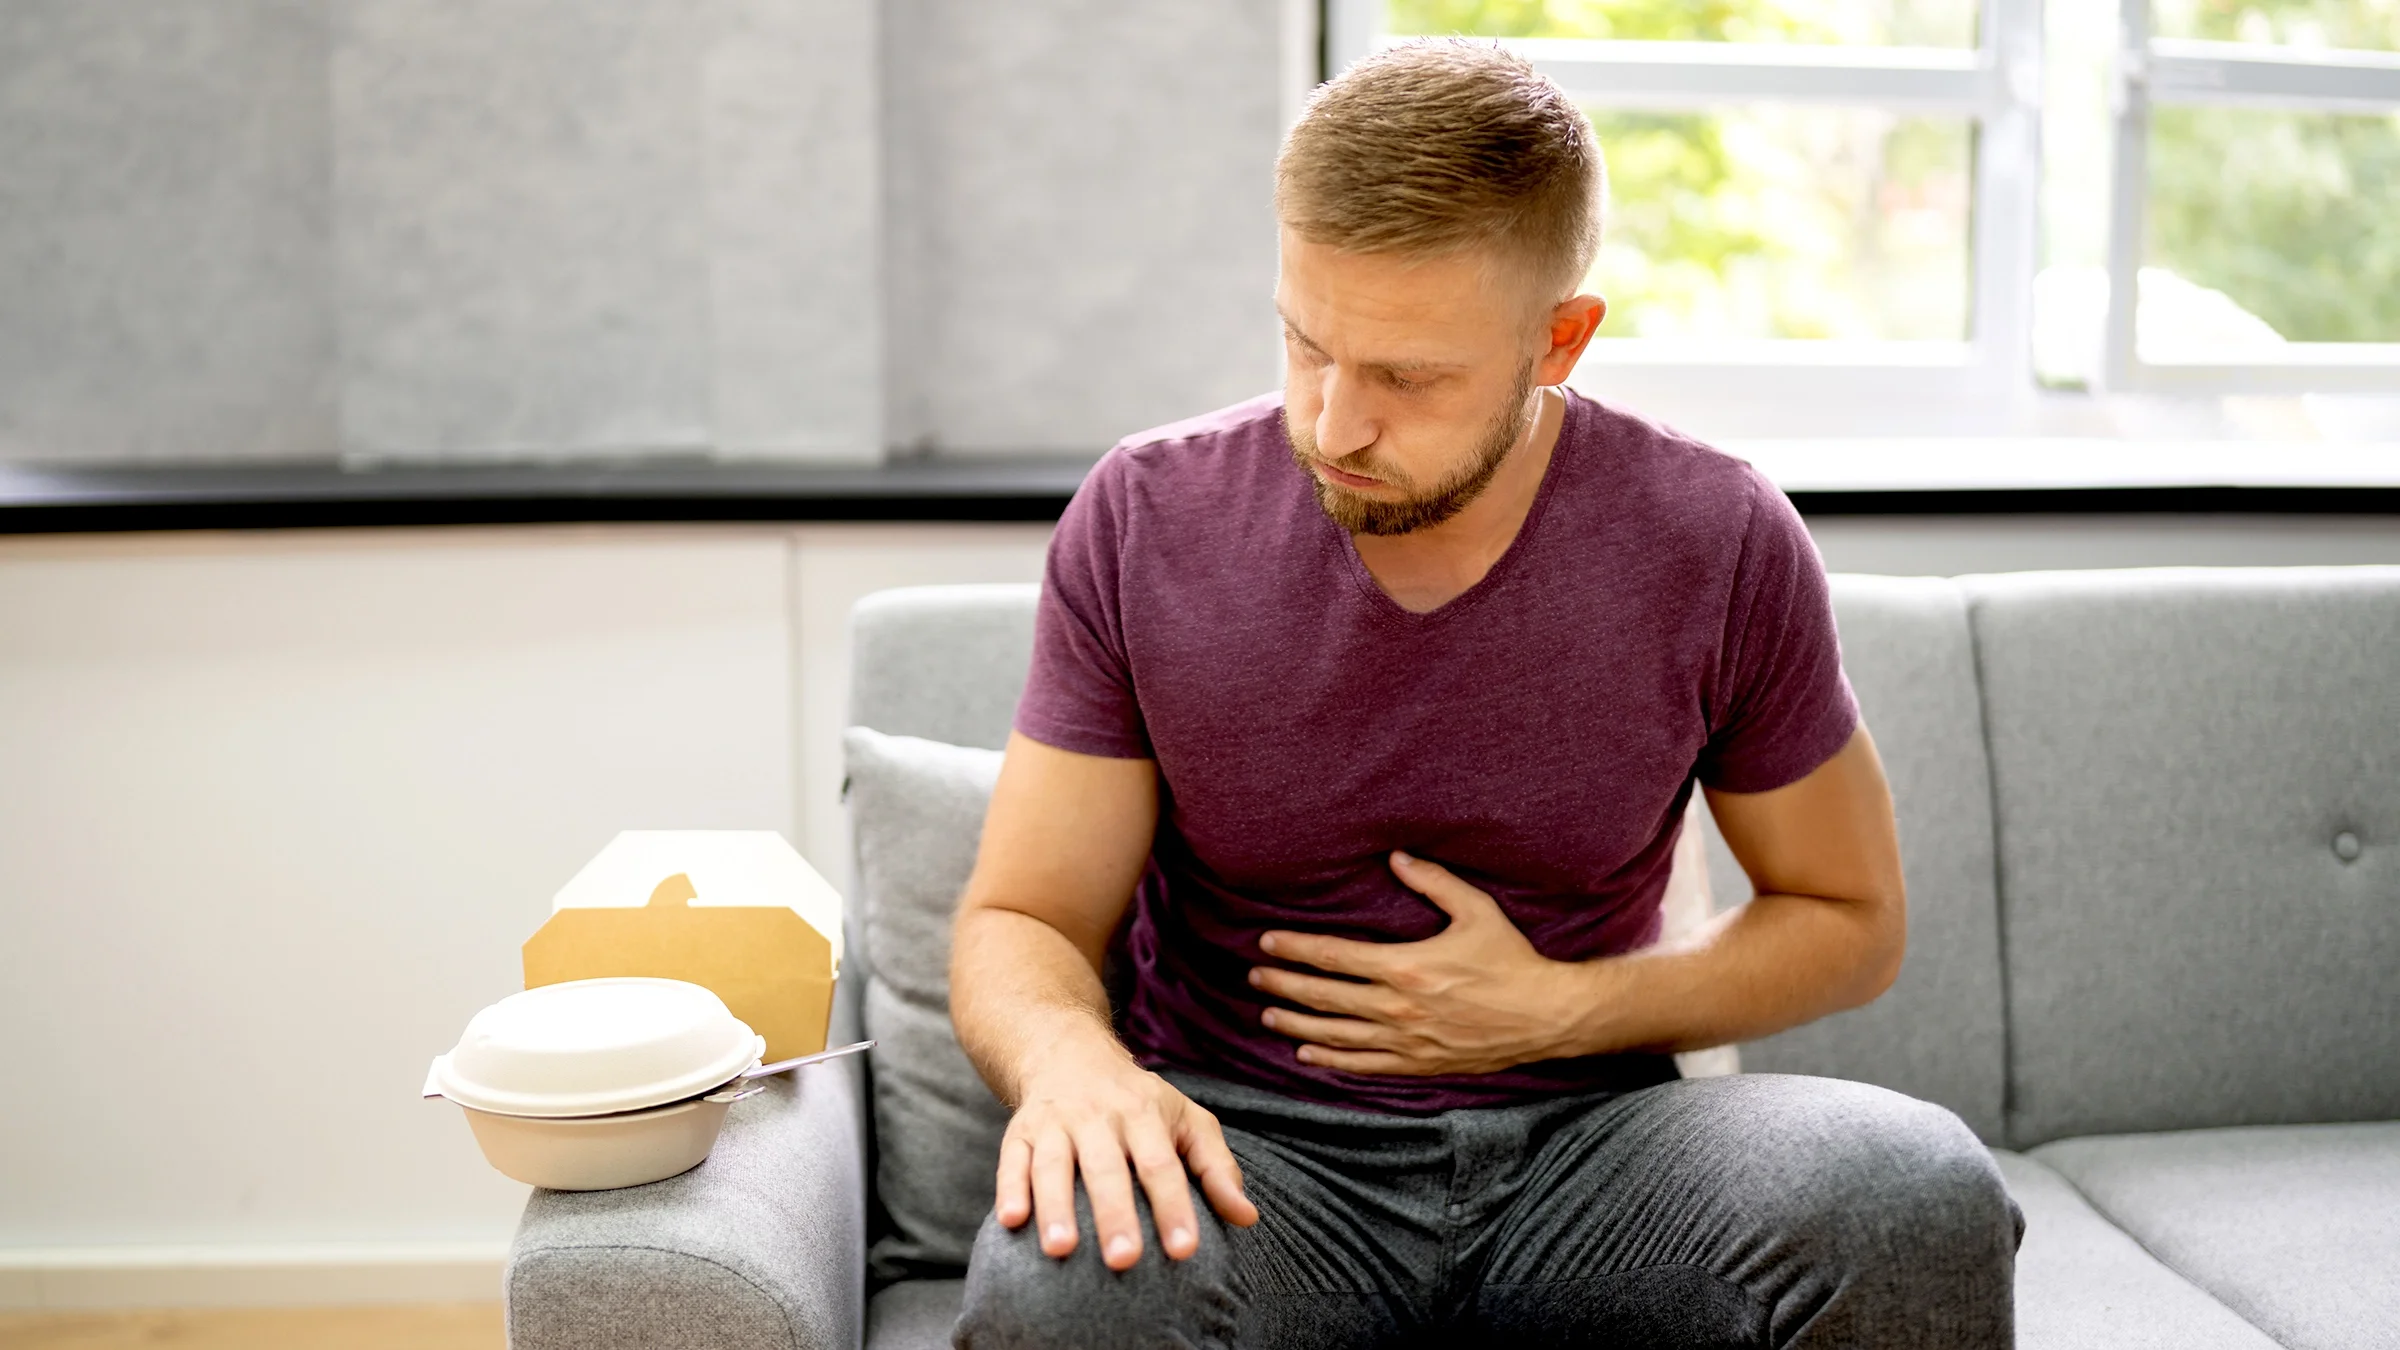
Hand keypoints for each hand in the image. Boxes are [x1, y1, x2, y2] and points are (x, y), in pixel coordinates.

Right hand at [996, 1045, 1259, 1269]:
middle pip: (1107, 1167)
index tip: (1185, 1250)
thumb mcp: (1186, 1119)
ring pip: (1054, 1164)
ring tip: (1061, 1250)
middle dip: (1114, 1214)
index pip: (1162, 1164)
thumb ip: (1217, 1168)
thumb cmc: (1138, 1099)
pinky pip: (1012, 1160)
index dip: (1173, 1207)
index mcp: (1144, 1114)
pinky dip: (1009, 1189)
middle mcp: (1098, 1116)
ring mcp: (1056, 1123)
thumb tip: (1248, 1218)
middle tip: (1123, 1261)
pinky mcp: (1020, 1132)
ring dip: (1055, 1206)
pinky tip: (1010, 1221)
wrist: (1067, 1051)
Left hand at [1250, 850, 1597, 1075]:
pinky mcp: (1419, 1063)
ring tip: (1268, 1017)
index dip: (1296, 949)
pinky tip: (1308, 1056)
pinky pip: (1364, 1065)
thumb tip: (1396, 857)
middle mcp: (1397, 1007)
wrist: (1546, 1016)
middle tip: (1255, 978)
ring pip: (1336, 1035)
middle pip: (1325, 997)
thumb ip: (1432, 882)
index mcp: (1405, 966)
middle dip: (1284, 986)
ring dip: (1297, 1026)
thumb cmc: (1511, 960)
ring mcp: (1406, 1040)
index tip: (1267, 942)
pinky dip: (1331, 1061)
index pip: (1334, 957)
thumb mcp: (1476, 910)